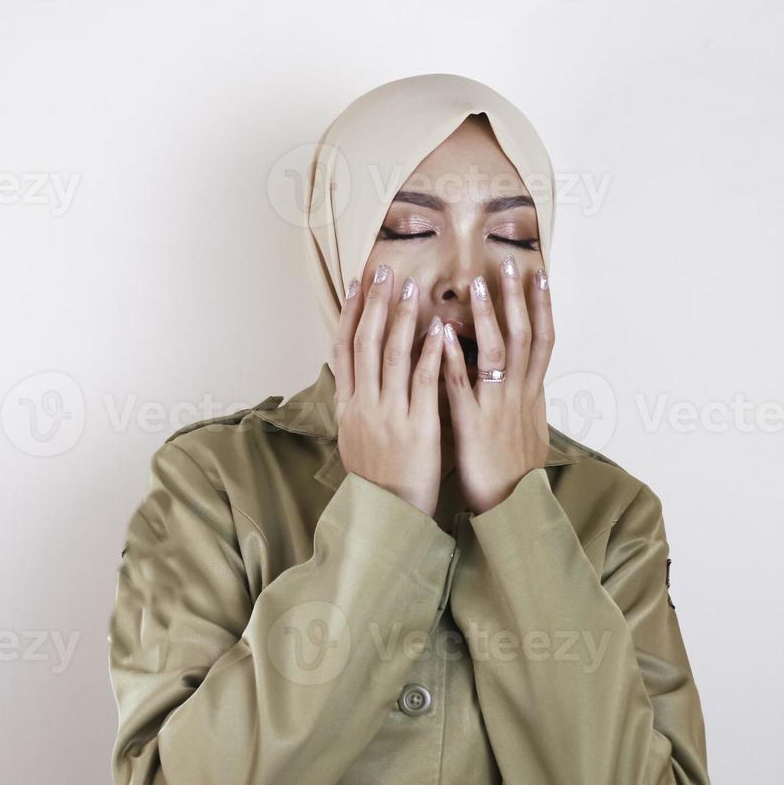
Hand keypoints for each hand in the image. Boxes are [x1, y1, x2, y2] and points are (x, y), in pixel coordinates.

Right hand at [331, 263, 446, 515]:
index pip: (344, 348)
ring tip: (413, 286)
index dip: (351, 313)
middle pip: (365, 343)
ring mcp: (389, 414)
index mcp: (348, 406)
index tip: (358, 284)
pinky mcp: (417, 426)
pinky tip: (439, 329)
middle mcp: (364, 404)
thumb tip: (357, 377)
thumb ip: (358, 405)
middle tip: (385, 270)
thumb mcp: (355, 439)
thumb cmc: (378, 480)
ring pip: (392, 355)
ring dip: (402, 317)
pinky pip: (424, 382)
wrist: (386, 515)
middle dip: (376, 303)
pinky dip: (430, 352)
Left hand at [440, 256, 552, 513]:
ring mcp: (498, 408)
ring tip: (476, 285)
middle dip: (518, 299)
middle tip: (510, 264)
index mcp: (533, 394)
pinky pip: (462, 386)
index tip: (539, 276)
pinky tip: (441, 335)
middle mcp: (521, 395)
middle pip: (526, 337)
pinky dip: (453, 358)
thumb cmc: (514, 472)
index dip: (542, 307)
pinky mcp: (474, 425)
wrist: (512, 508)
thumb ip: (523, 399)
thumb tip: (525, 376)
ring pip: (498, 354)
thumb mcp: (528, 429)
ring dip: (487, 317)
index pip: (544, 341)